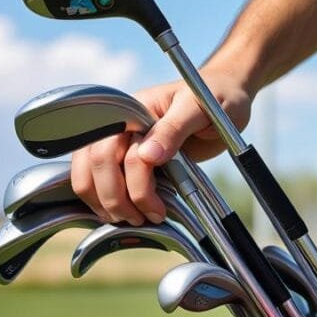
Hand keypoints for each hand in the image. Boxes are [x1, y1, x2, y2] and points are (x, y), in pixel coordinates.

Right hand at [70, 67, 252, 224]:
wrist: (226, 98)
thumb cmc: (216, 97)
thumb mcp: (200, 108)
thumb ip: (173, 129)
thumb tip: (148, 156)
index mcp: (134, 109)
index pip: (118, 150)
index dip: (134, 183)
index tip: (157, 207)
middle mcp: (121, 124)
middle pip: (98, 164)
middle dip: (116, 197)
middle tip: (144, 218)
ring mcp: (122, 140)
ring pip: (90, 172)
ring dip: (105, 202)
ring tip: (134, 219)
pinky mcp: (129, 155)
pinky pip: (103, 178)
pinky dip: (107, 199)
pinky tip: (125, 213)